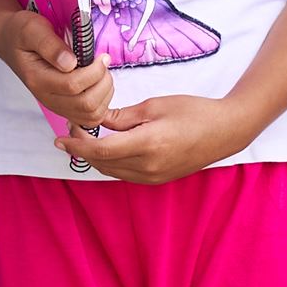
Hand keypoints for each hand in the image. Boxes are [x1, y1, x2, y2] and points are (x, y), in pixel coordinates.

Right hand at [0, 8, 112, 131]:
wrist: (11, 41)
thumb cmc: (22, 33)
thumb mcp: (32, 29)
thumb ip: (50, 45)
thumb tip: (70, 62)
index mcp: (37, 79)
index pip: (73, 85)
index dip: (94, 72)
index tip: (100, 55)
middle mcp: (46, 97)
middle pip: (86, 105)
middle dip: (102, 83)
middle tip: (103, 63)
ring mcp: (56, 105)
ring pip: (91, 115)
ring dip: (105, 94)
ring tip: (102, 73)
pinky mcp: (64, 106)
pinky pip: (89, 118)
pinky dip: (102, 104)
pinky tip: (99, 85)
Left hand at [76, 94, 257, 183]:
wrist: (225, 131)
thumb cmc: (193, 112)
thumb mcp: (155, 106)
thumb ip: (123, 116)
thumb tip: (98, 120)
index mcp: (147, 144)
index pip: (101, 150)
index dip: (77, 145)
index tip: (60, 138)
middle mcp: (149, 166)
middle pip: (103, 163)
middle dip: (83, 149)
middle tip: (73, 130)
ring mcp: (154, 177)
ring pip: (112, 171)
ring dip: (95, 157)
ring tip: (86, 138)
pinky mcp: (158, 179)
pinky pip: (125, 174)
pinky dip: (111, 162)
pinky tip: (107, 147)